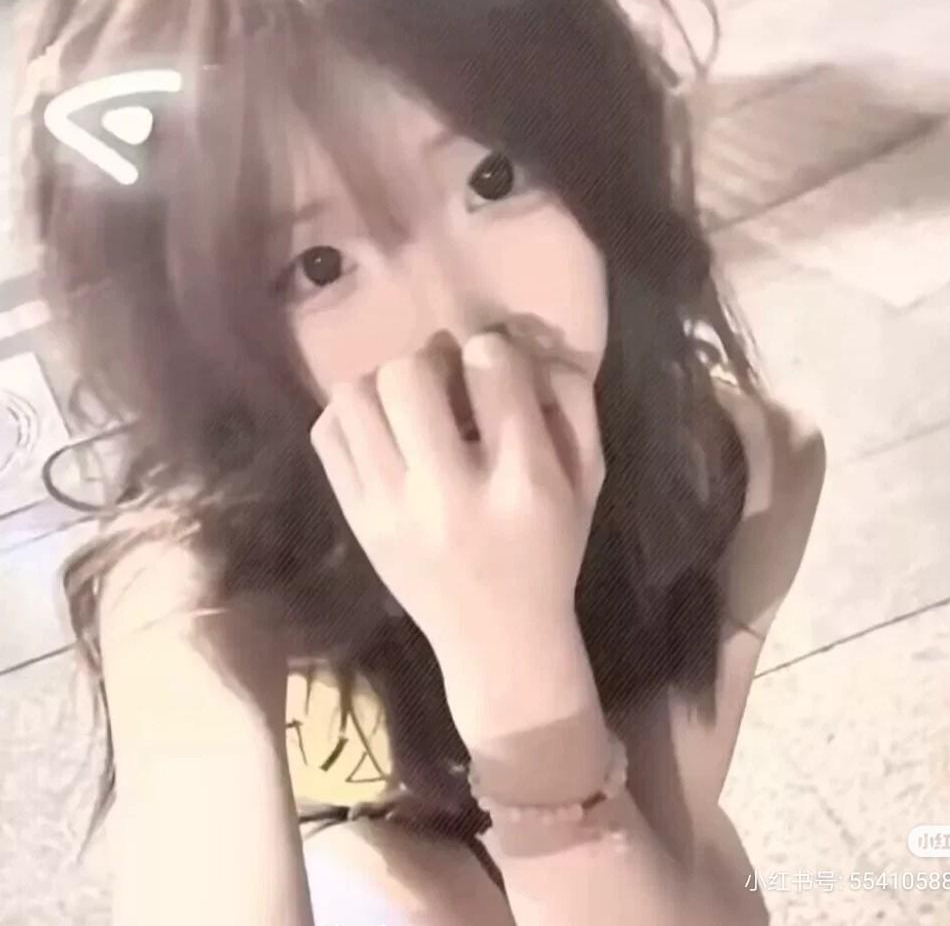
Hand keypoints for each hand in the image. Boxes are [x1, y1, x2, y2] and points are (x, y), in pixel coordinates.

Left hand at [309, 330, 605, 661]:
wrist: (498, 642)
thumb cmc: (550, 554)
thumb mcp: (588, 480)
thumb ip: (572, 401)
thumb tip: (523, 340)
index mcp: (521, 480)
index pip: (490, 364)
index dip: (494, 352)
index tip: (495, 374)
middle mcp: (448, 491)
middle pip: (408, 373)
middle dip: (431, 360)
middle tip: (446, 383)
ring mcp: (389, 509)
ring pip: (356, 396)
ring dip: (385, 384)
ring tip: (409, 407)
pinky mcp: (356, 521)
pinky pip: (328, 434)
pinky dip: (352, 416)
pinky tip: (383, 432)